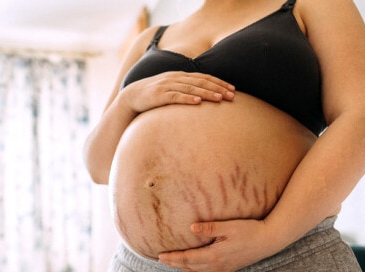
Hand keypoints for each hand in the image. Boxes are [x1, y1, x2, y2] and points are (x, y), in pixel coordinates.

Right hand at [120, 71, 234, 113]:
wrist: (131, 97)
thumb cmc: (154, 96)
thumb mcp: (172, 90)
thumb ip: (186, 91)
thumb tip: (204, 99)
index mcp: (181, 76)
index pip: (204, 77)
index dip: (219, 82)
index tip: (233, 90)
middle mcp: (176, 78)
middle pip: (201, 81)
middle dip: (218, 88)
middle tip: (232, 95)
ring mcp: (167, 86)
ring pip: (191, 88)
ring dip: (206, 93)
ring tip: (220, 99)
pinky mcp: (159, 96)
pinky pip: (175, 96)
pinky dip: (187, 98)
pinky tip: (198, 102)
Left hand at [157, 219, 274, 271]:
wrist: (268, 241)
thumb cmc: (249, 231)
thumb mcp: (228, 226)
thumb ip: (209, 228)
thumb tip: (191, 227)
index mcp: (214, 255)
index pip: (187, 258)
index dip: (172, 258)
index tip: (159, 256)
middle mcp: (216, 265)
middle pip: (189, 266)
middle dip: (174, 263)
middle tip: (159, 260)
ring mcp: (222, 269)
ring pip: (197, 271)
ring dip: (183, 268)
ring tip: (171, 264)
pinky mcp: (227, 268)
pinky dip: (195, 271)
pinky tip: (190, 270)